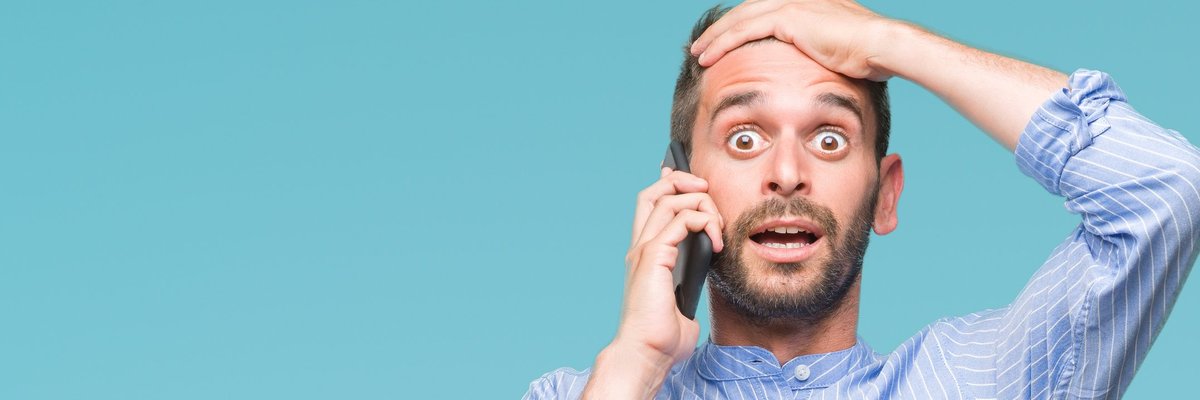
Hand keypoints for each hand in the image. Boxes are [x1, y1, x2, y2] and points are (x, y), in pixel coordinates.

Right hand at [620, 167, 723, 361]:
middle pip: (654, 191)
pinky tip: (716, 241)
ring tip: (719, 226)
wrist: (646, 353)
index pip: (650, 204)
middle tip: (708, 192)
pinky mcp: (653, 257)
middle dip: (683, 180)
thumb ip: (688, 283)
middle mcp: (640, 247)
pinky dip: (703, 221)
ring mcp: (644, 250)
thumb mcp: (682, 301)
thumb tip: (701, 280)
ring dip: (701, 202)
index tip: (695, 183)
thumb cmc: (662, 336)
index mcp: (645, 255)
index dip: (669, 184)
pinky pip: (680, 220)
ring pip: (668, 199)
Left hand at [690, 0, 895, 80]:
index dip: (741, 27)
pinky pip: (744, 30)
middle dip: (721, 30)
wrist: (882, 48)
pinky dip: (722, 44)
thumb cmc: (869, 59)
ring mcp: (793, 3)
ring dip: (715, 37)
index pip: (763, 12)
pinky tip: (707, 57)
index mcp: (809, 3)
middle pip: (747, 11)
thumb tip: (815, 72)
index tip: (724, 45)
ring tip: (697, 53)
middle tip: (702, 47)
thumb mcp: (839, 53)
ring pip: (740, 19)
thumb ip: (820, 55)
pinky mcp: (788, 16)